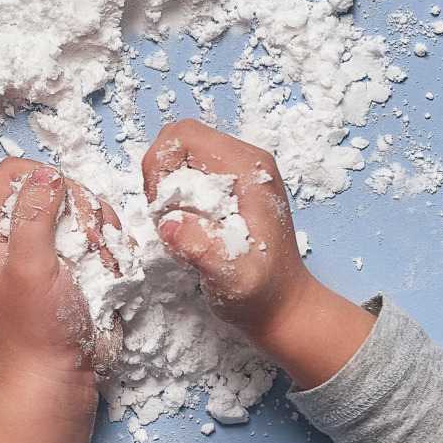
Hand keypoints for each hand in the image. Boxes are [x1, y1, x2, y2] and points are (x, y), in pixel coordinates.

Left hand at [0, 158, 117, 393]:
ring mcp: (51, 246)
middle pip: (61, 186)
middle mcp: (19, 233)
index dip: (44, 182)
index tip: (61, 210)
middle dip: (80, 216)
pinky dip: (112, 254)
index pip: (16, 173)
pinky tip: (105, 279)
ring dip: (100, 238)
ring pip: (89, 209)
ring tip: (93, 271)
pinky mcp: (79, 261)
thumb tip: (48, 173)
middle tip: (81, 251)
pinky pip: (106, 235)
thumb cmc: (36, 328)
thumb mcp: (29, 267)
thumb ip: (34, 215)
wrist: (60, 374)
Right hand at [143, 119, 370, 389]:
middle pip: (180, 139)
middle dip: (158, 174)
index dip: (159, 165)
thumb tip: (169, 223)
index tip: (160, 206)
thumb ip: (203, 249)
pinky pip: (188, 172)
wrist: (283, 307)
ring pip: (181, 154)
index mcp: (249, 170)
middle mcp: (246, 162)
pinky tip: (184, 225)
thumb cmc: (261, 294)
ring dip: (164, 186)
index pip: (186, 136)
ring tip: (174, 223)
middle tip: (163, 216)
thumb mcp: (232, 278)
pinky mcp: (230, 186)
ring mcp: (239, 172)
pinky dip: (174, 195)